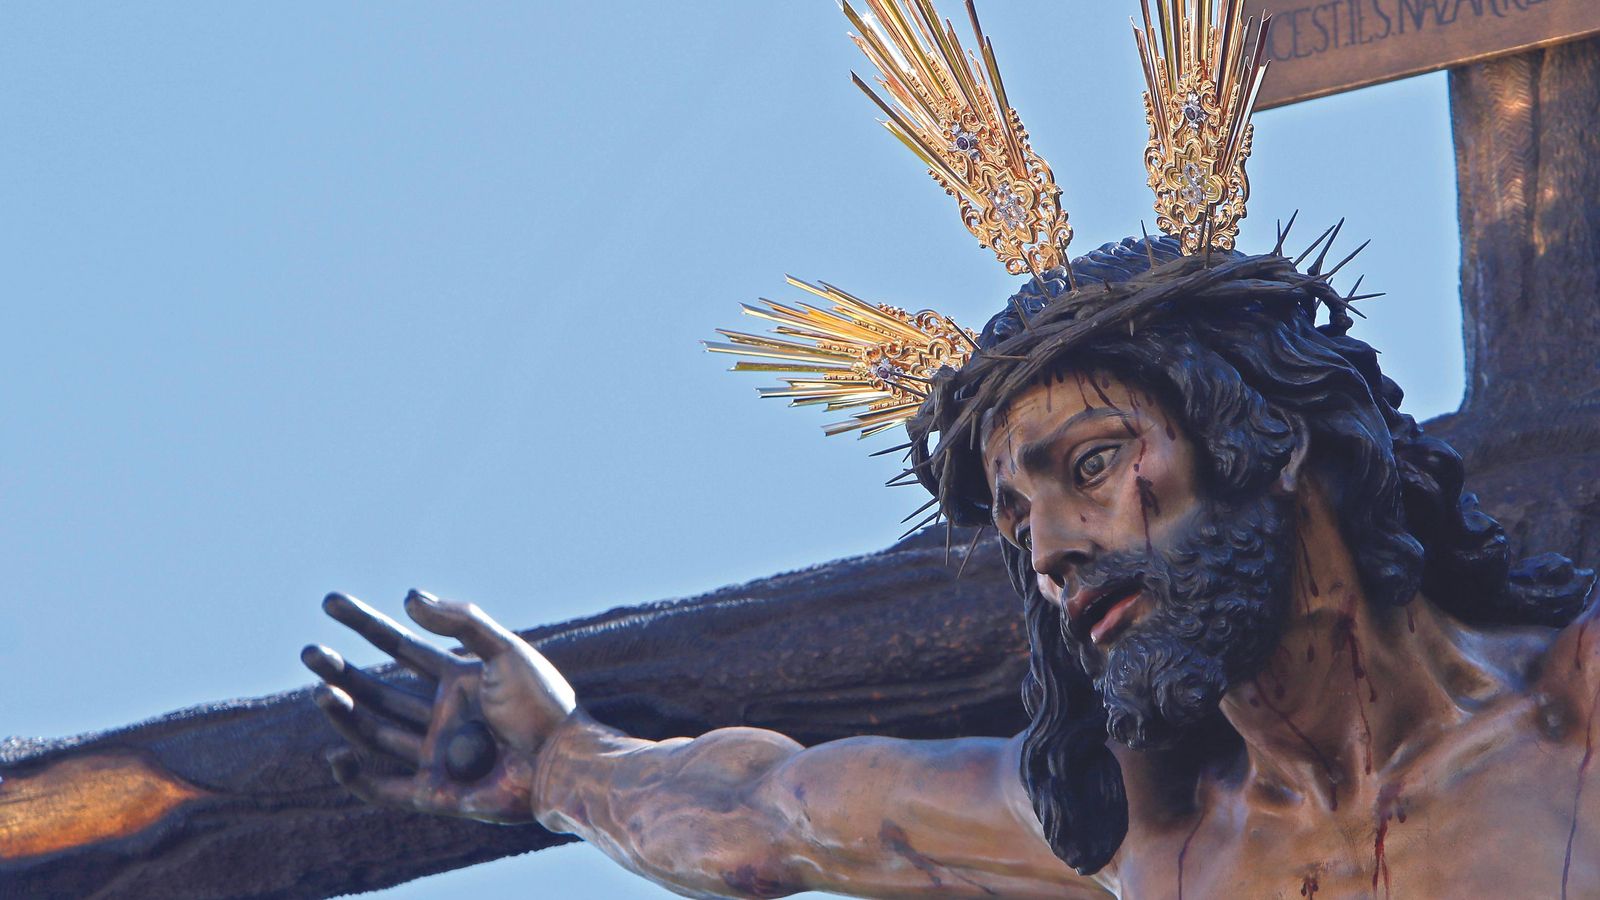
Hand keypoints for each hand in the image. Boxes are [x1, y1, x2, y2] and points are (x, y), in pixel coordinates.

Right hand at [303, 589, 576, 823]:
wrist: (564, 762)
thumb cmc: (544, 704)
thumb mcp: (506, 650)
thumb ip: (461, 621)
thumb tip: (408, 597)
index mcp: (459, 679)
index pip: (401, 647)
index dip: (366, 624)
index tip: (331, 602)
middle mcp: (442, 716)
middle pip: (379, 692)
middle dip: (342, 672)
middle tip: (310, 652)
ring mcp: (435, 755)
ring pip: (375, 733)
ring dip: (345, 713)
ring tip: (322, 691)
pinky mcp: (434, 793)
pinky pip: (383, 788)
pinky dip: (355, 776)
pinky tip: (336, 754)